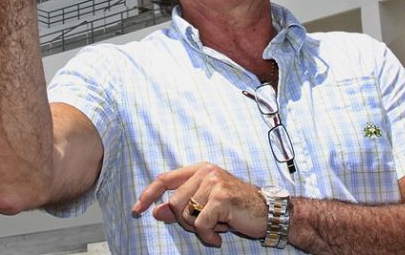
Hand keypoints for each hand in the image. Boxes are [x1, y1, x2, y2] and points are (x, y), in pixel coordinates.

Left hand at [132, 162, 267, 246]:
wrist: (267, 212)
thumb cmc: (236, 208)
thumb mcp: (206, 205)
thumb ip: (180, 206)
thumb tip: (156, 212)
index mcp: (200, 169)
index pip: (165, 178)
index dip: (148, 194)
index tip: (137, 209)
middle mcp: (205, 171)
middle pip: (174, 202)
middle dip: (184, 220)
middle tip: (204, 224)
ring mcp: (214, 182)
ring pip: (185, 214)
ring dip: (198, 228)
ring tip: (216, 226)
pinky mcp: (221, 198)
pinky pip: (199, 224)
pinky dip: (207, 235)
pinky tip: (219, 235)